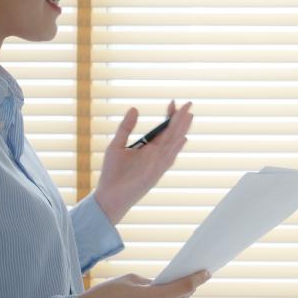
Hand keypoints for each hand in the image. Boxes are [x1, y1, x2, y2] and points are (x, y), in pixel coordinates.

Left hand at [95, 101, 193, 224]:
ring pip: (172, 144)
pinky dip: (174, 149)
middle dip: (180, 120)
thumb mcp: (116, 145)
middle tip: (189, 104)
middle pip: (171, 134)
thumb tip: (134, 108)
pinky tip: (182, 138)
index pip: (163, 129)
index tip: (173, 102)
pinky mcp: (154, 173)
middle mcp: (155, 155)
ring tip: (189, 116)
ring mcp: (156, 164)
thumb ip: (126, 128)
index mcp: (148, 148)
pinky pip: (166, 159)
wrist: (108, 196)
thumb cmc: (112, 174)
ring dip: (181, 130)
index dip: (169, 116)